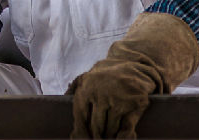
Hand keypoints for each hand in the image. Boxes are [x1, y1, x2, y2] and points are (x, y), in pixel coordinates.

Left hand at [66, 13, 198, 138]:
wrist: (135, 67)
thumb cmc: (107, 75)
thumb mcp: (88, 76)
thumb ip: (75, 88)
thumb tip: (64, 99)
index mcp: (87, 88)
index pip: (81, 116)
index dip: (81, 129)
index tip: (83, 137)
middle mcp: (101, 95)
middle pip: (96, 125)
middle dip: (97, 136)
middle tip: (97, 139)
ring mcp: (118, 100)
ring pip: (110, 128)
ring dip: (110, 135)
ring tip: (109, 137)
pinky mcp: (134, 106)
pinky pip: (125, 128)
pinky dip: (123, 135)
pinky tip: (121, 137)